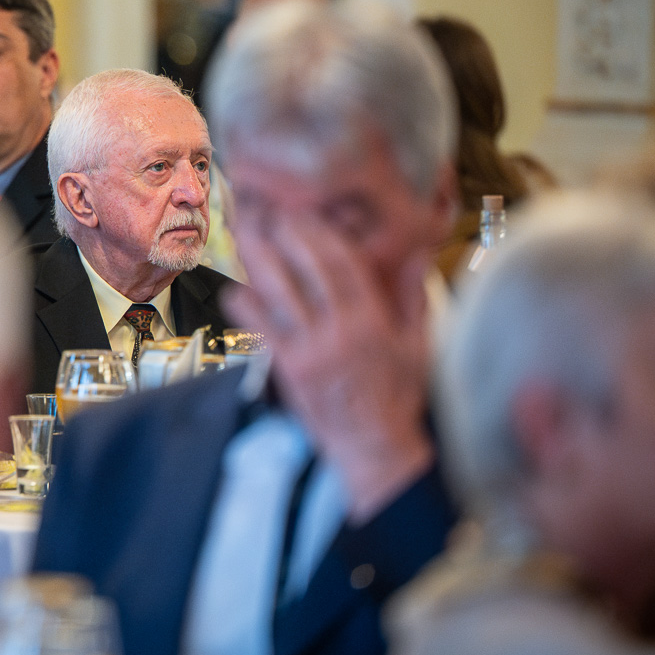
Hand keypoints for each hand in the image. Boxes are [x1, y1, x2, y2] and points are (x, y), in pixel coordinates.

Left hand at [225, 216, 433, 522]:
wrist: (374, 446)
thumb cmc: (397, 394)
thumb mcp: (418, 344)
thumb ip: (414, 297)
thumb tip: (419, 252)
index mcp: (374, 322)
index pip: (344, 266)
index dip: (321, 233)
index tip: (303, 210)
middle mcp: (340, 332)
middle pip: (306, 271)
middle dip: (284, 235)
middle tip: (265, 208)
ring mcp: (311, 351)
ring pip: (278, 295)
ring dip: (258, 260)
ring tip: (244, 232)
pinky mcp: (289, 370)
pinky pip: (261, 330)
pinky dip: (246, 307)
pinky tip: (236, 289)